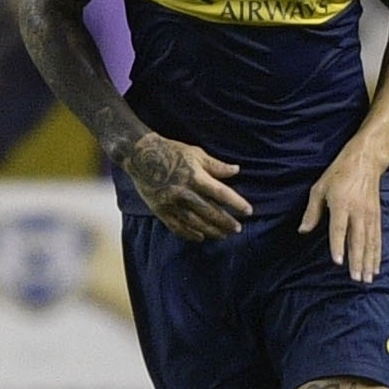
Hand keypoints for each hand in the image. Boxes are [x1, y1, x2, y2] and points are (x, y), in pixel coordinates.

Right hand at [122, 133, 250, 240]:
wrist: (140, 155)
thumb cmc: (171, 151)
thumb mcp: (195, 154)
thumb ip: (216, 165)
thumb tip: (236, 171)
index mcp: (195, 176)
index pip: (221, 193)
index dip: (236, 203)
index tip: (248, 211)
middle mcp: (184, 192)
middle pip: (210, 212)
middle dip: (226, 222)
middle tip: (238, 229)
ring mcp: (171, 203)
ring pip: (195, 223)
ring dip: (211, 231)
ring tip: (224, 235)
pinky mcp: (160, 210)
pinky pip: (177, 227)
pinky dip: (189, 234)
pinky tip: (200, 237)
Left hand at [299, 143, 384, 282]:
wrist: (366, 160)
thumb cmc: (341, 172)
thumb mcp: (320, 188)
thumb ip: (312, 211)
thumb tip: (303, 230)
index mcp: (342, 204)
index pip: (339, 229)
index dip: (338, 246)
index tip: (338, 262)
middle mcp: (358, 211)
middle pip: (358, 240)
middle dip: (358, 261)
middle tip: (357, 279)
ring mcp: (370, 215)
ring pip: (370, 243)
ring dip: (369, 262)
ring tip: (368, 278)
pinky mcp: (377, 216)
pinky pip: (378, 238)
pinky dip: (378, 254)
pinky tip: (376, 266)